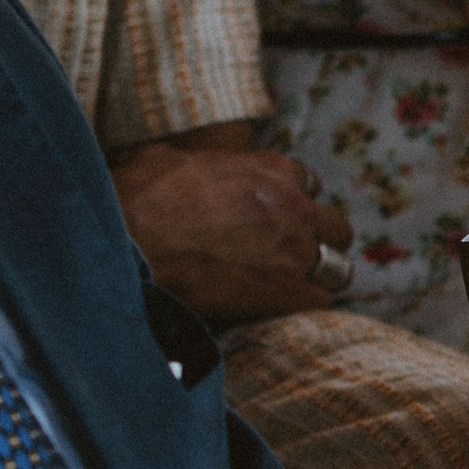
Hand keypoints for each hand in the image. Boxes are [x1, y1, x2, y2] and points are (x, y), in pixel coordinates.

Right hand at [112, 143, 353, 326]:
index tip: (276, 218)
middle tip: (291, 257)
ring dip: (320, 277)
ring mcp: (294, 252)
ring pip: (338, 268)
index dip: (292, 203)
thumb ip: (196, 162)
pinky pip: (319, 302)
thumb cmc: (139, 198)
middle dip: (317, 242)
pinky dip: (303, 307)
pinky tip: (281, 310)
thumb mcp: (167, 158)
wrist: (130, 244)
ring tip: (294, 288)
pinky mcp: (286, 293)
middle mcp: (293, 208)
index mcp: (270, 171)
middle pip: (334, 228)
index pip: (307, 184)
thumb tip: (182, 164)